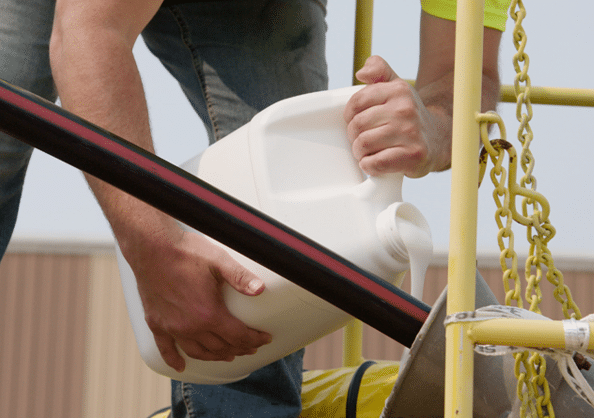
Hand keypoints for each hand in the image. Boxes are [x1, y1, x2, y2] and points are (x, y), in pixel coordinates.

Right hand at [128, 228, 271, 371]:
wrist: (151, 247)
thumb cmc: (185, 251)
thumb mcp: (219, 260)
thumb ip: (240, 277)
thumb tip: (260, 290)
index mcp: (208, 313)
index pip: (238, 335)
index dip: (254, 339)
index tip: (264, 339)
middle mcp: (190, 326)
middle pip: (220, 347)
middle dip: (239, 348)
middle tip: (250, 346)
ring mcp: (172, 327)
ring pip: (198, 352)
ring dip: (215, 356)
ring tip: (227, 355)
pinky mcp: (156, 323)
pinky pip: (165, 348)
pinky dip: (174, 359)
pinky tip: (180, 366)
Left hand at [344, 56, 448, 177]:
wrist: (438, 139)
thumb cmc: (408, 115)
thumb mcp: (397, 86)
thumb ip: (379, 70)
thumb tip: (361, 73)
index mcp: (398, 90)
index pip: (356, 102)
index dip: (349, 116)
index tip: (356, 122)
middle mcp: (406, 109)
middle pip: (358, 125)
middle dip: (354, 136)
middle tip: (362, 140)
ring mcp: (411, 133)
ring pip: (364, 144)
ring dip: (360, 153)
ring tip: (368, 152)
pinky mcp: (413, 156)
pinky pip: (376, 163)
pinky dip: (369, 166)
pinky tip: (374, 163)